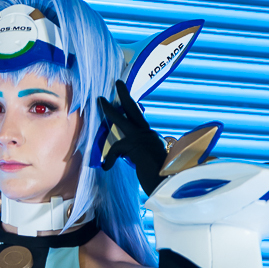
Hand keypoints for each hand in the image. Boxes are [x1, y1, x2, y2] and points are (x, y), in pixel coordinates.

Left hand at [97, 79, 165, 195]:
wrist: (167, 184)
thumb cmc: (160, 178)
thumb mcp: (150, 163)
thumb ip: (141, 156)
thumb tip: (129, 156)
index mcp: (152, 138)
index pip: (139, 120)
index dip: (133, 109)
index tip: (130, 100)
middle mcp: (148, 134)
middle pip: (134, 110)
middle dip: (124, 95)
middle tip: (117, 83)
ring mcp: (143, 139)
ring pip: (122, 120)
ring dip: (110, 111)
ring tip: (101, 101)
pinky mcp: (136, 146)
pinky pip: (116, 149)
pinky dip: (109, 158)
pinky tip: (105, 167)